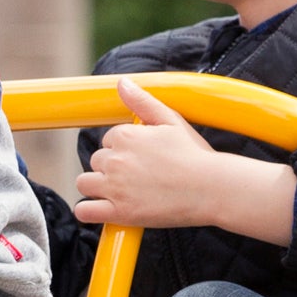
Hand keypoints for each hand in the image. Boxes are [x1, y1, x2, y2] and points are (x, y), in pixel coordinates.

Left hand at [73, 78, 296, 243]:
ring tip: (121, 192)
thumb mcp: (171, 120)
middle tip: (137, 177)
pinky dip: (88, 211)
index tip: (141, 159)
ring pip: (84, 183)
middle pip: (96, 161)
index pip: (108, 140)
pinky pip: (84, 211)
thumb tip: (122, 83)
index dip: (124, 149)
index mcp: (125, 136)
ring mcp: (115, 187)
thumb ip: (143, 101)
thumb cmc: (195, 155)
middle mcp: (116, 160)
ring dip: (97, 187)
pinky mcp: (118, 213)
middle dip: (112, 167)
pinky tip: (102, 209)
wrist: (212, 189)